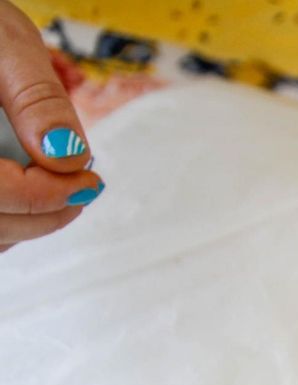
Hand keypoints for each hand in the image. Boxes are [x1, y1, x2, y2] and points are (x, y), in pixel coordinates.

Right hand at [0, 1, 103, 251]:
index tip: (87, 181)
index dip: (43, 196)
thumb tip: (70, 156)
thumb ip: (36, 99)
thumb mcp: (6, 46)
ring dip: (29, 222)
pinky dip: (11, 218)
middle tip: (84, 188)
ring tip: (63, 188)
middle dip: (44, 213)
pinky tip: (35, 190)